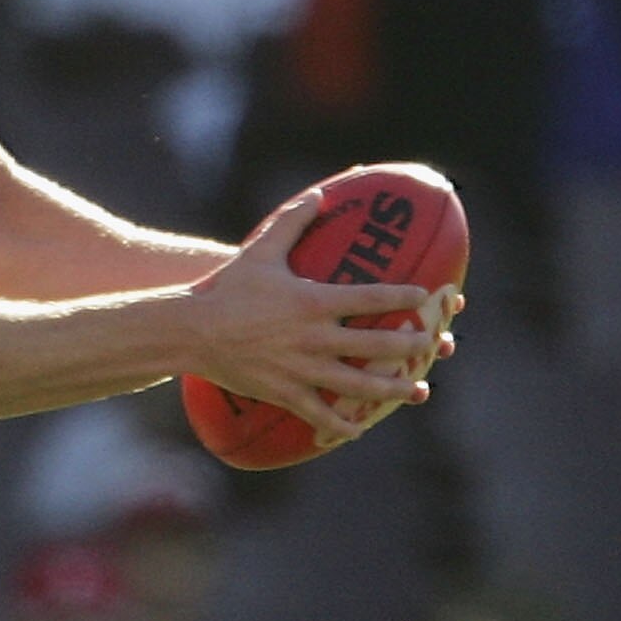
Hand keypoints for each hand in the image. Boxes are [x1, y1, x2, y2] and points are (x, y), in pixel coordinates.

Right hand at [187, 194, 443, 446]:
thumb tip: (319, 193)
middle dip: (411, 347)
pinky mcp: (284, 393)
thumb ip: (293, 223)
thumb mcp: (260, 251)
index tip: (424, 297)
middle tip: (430, 345)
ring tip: (417, 390)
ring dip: (393, 389)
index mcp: (314, 302)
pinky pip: (320, 414)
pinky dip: (342, 424)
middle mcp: (314, 338)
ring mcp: (301, 369)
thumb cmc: (227, 289)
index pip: (371, 298)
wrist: (190, 332)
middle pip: (377, 346)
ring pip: (359, 385)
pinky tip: (360, 428)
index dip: (403, 297)